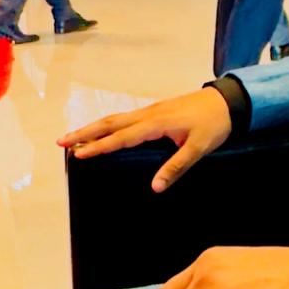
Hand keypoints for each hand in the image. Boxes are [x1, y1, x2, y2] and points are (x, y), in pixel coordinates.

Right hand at [58, 87, 231, 191]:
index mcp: (156, 123)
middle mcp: (148, 114)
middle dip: (84, 133)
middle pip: (110, 123)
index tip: (79, 154)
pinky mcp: (154, 111)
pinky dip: (107, 125)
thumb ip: (176, 167)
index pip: (122, 137)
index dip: (100, 146)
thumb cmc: (214, 125)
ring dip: (92, 128)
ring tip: (72, 138)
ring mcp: (150, 111)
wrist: (228, 101)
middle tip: (60, 143)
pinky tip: (101, 132)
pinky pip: (125, 118)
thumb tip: (155, 187)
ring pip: (115, 119)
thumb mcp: (199, 149)